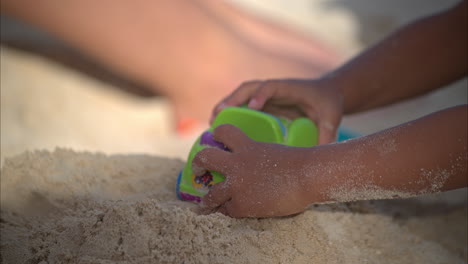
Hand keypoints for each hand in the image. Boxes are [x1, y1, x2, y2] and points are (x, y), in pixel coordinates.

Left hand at [192, 124, 315, 217]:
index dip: (218, 134)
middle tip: (197, 169)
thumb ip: (260, 156)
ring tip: (204, 205)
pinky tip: (229, 213)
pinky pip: (227, 210)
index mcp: (246, 146)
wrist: (307, 175)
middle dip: (198, 163)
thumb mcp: (274, 151)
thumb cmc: (300, 162)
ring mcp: (237, 185)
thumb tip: (259, 167)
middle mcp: (236, 164)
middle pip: (205, 158)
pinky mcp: (242, 205)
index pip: (223, 131)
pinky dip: (228, 212)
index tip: (215, 139)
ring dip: (206, 201)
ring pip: (210, 194)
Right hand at [211, 78, 342, 143]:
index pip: (271, 87)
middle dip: (233, 99)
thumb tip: (320, 156)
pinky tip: (220, 126)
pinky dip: (231, 112)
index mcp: (289, 88)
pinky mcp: (264, 104)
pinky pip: (244, 105)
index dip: (261, 95)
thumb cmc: (328, 103)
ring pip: (242, 96)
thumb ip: (327, 134)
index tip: (253, 107)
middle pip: (249, 88)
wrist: (328, 93)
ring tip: (213, 120)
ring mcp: (267, 96)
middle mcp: (274, 89)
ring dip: (226, 105)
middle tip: (219, 114)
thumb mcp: (331, 117)